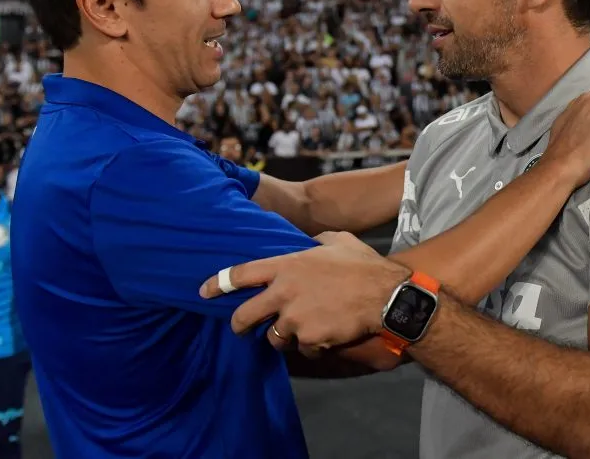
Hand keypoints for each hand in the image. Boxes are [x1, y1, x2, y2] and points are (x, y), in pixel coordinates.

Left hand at [200, 231, 410, 349]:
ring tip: (303, 329)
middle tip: (241, 328)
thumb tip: (310, 243)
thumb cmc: (363, 265)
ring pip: (274, 337)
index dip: (218, 283)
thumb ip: (316, 242)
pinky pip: (303, 349)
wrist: (385, 296)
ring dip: (284, 336)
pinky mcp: (308, 339)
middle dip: (238, 324)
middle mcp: (283, 292)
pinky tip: (328, 336)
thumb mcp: (338, 241)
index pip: (241, 274)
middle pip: (244, 315)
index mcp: (287, 265)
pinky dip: (312, 346)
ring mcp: (294, 318)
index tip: (203, 291)